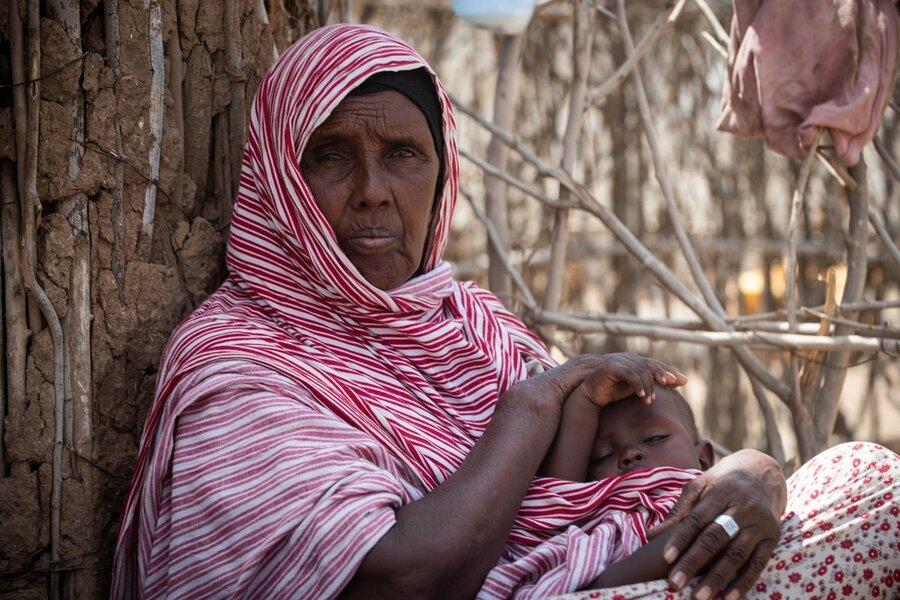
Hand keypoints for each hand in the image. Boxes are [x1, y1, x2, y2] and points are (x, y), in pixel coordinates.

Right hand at [567, 352, 685, 408]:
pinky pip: (628, 374)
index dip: (669, 371)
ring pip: (640, 370)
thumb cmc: (612, 391)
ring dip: (648, 385)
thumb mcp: (634, 388)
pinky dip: (637, 384)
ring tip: (650, 400)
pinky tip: (641, 396)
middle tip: (672, 384)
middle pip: (651, 364)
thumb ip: (650, 385)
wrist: (589, 393)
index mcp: (636, 363)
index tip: (682, 381)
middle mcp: (629, 359)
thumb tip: (671, 386)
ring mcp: (620, 362)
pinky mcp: (611, 367)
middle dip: (663, 374)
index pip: (656, 365)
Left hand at [647, 449, 785, 599]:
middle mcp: (742, 507)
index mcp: (720, 492)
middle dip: (694, 562)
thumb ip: (679, 510)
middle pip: (715, 538)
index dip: (681, 539)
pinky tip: (730, 598)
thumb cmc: (723, 481)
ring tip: (700, 596)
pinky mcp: (773, 537)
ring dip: (718, 578)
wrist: (763, 471)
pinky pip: (758, 563)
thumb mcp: (700, 484)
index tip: (666, 558)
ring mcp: (760, 523)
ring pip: (737, 554)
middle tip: (675, 583)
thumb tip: (652, 536)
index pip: (697, 518)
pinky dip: (744, 582)